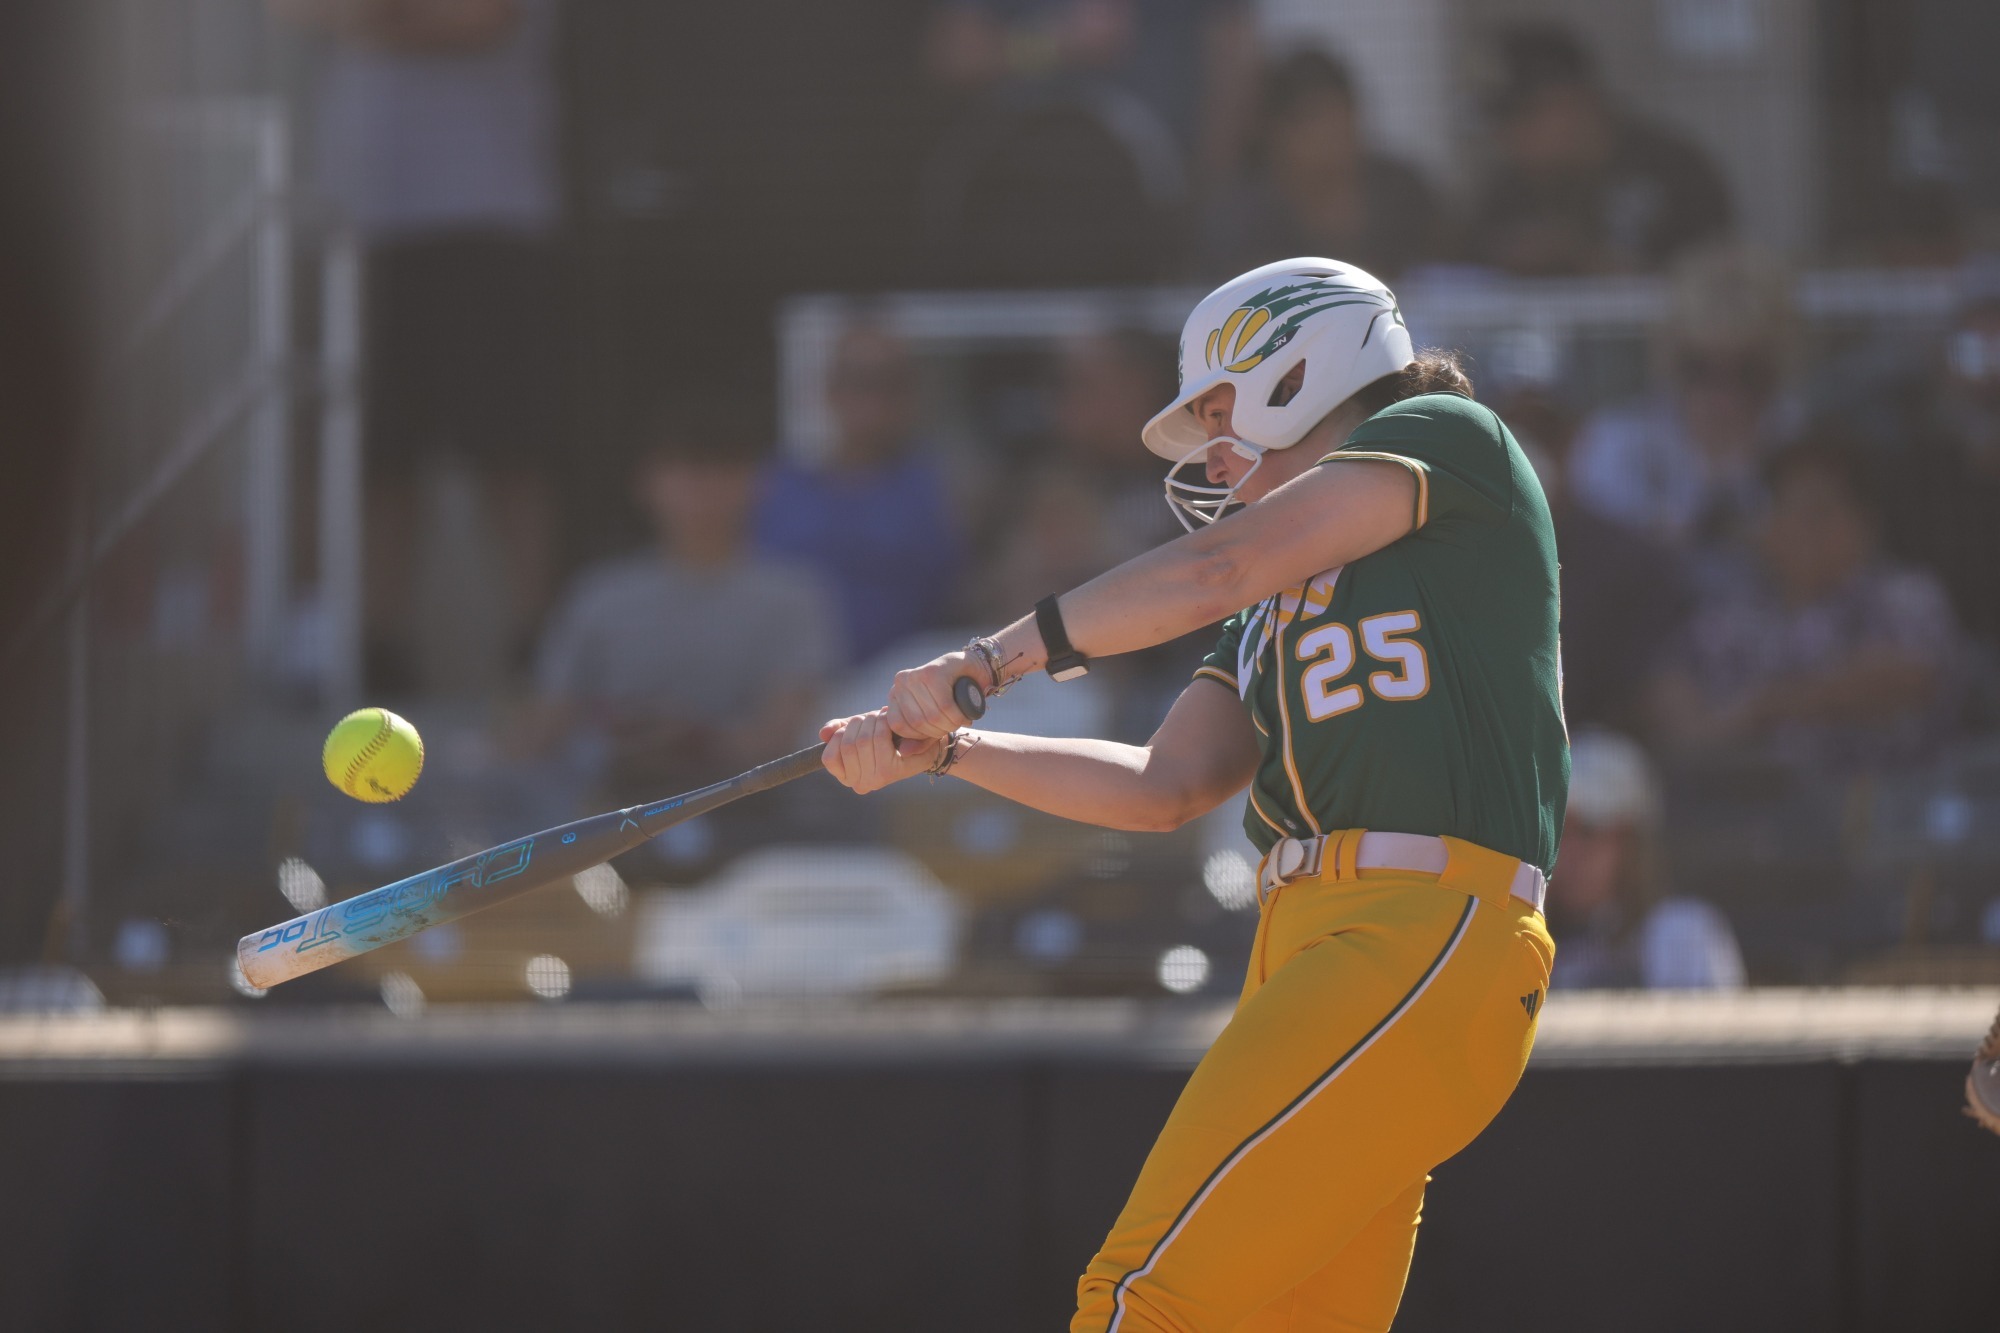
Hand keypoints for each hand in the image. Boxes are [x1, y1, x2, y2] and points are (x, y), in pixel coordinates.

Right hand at [819, 711, 940, 794]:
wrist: (926, 744)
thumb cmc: (889, 737)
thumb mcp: (860, 731)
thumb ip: (839, 731)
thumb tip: (823, 733)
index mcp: (848, 778)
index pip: (829, 757)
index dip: (839, 734)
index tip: (856, 723)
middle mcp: (859, 785)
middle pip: (847, 743)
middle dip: (859, 722)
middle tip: (874, 716)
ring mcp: (874, 780)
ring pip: (862, 739)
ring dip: (872, 720)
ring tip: (883, 717)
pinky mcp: (890, 771)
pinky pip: (878, 737)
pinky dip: (882, 723)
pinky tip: (888, 721)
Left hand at [884, 652, 985, 741]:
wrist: (970, 668)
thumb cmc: (949, 697)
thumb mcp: (931, 721)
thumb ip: (918, 739)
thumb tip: (904, 752)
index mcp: (895, 694)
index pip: (898, 725)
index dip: (919, 735)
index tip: (935, 732)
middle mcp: (901, 683)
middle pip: (917, 722)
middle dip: (938, 731)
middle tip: (952, 727)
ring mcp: (915, 676)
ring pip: (932, 715)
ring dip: (950, 725)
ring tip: (959, 721)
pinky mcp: (933, 672)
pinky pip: (945, 706)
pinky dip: (957, 716)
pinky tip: (964, 716)